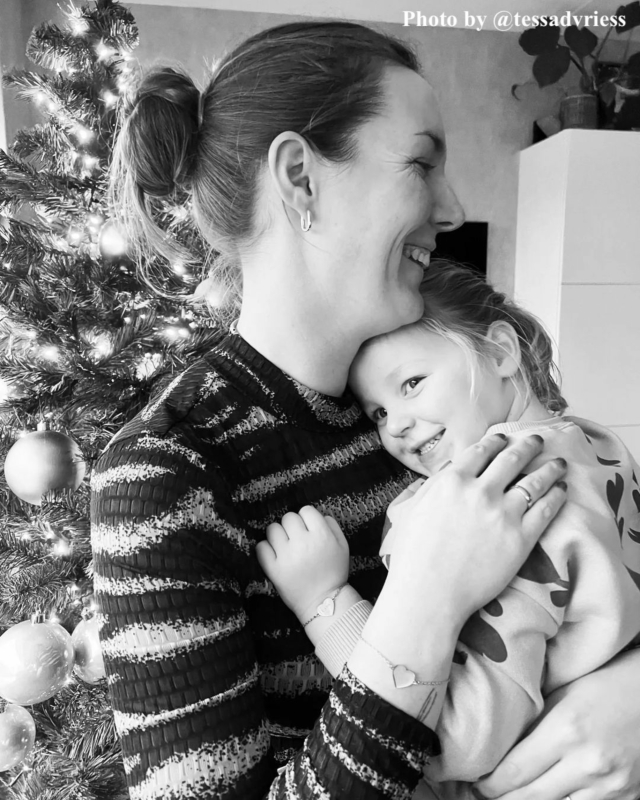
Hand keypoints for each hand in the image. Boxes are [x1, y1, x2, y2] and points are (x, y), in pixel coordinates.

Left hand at [256, 506, 349, 620]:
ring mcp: (286, 555)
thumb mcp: (343, 546)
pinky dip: (265, 548)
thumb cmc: (334, 572)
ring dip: (278, 535)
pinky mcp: (273, 569)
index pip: (306, 510)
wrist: (324, 603)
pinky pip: (261, 547)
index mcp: (321, 535)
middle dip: (292, 526)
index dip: (307, 518)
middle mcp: (303, 542)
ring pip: (273, 529)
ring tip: (285, 546)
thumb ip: (332, 526)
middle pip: (288, 517)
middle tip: (296, 538)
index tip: (308, 528)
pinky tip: (274, 554)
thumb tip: (318, 514)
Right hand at [381, 433, 567, 628]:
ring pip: (535, 481)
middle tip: (537, 440)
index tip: (504, 438)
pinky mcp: (521, 539)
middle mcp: (480, 491)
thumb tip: (441, 476)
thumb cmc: (412, 556)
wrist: (429, 594)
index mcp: (451, 481)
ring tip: (559, 463)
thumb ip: (427, 488)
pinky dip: (556, 496)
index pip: (481, 451)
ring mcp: (503, 514)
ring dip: (549, 468)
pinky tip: (562, 490)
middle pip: (512, 459)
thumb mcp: (409, 510)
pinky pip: (546, 510)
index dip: (496, 441)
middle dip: (528, 446)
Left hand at [474, 647, 639, 799]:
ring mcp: (612, 786)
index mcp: (566, 731)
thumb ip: (534, 724)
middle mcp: (588, 764)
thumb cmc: (606, 684)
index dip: (491, 784)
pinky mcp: (627, 797)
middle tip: (486, 794)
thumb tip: (500, 748)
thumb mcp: (563, 696)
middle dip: (503, 799)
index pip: (516, 771)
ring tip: (514, 796)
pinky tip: (548, 796)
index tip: (477, 783)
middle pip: (531, 799)